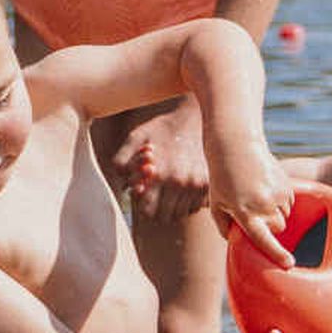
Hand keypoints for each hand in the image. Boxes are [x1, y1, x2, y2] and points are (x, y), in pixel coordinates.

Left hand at [111, 96, 210, 221]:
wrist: (195, 116)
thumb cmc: (161, 128)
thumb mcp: (136, 137)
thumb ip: (122, 161)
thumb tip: (124, 186)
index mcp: (160, 174)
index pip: (147, 211)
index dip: (142, 204)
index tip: (144, 192)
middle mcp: (180, 183)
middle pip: (165, 217)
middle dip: (157, 208)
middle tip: (156, 193)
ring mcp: (197, 185)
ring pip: (181, 214)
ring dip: (174, 206)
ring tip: (170, 188)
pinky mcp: (209, 183)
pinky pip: (197, 206)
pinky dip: (189, 201)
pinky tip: (184, 185)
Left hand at [208, 130, 296, 264]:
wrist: (236, 146)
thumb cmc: (222, 177)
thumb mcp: (216, 204)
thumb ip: (224, 228)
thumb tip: (238, 242)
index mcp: (244, 212)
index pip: (263, 239)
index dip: (277, 253)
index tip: (289, 264)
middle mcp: (263, 204)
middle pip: (278, 229)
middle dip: (270, 227)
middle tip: (254, 212)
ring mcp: (277, 194)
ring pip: (284, 216)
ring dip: (275, 213)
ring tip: (257, 194)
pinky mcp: (286, 185)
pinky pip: (289, 203)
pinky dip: (280, 201)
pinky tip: (265, 187)